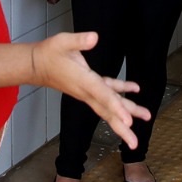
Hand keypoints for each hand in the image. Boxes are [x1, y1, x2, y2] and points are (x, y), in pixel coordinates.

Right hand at [30, 32, 150, 147]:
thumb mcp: (62, 42)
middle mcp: (86, 91)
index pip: (102, 96)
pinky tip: (134, 89)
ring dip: (127, 112)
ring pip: (109, 105)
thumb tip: (94, 38)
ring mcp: (88, 91)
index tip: (128, 122)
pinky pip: (108, 92)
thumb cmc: (48, 53)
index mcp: (83, 81)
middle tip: (135, 143)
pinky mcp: (88, 87)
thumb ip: (78, 41)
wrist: (36, 65)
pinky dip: (122, 91)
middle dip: (121, 128)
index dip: (116, 108)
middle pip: (106, 112)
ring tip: (146, 116)